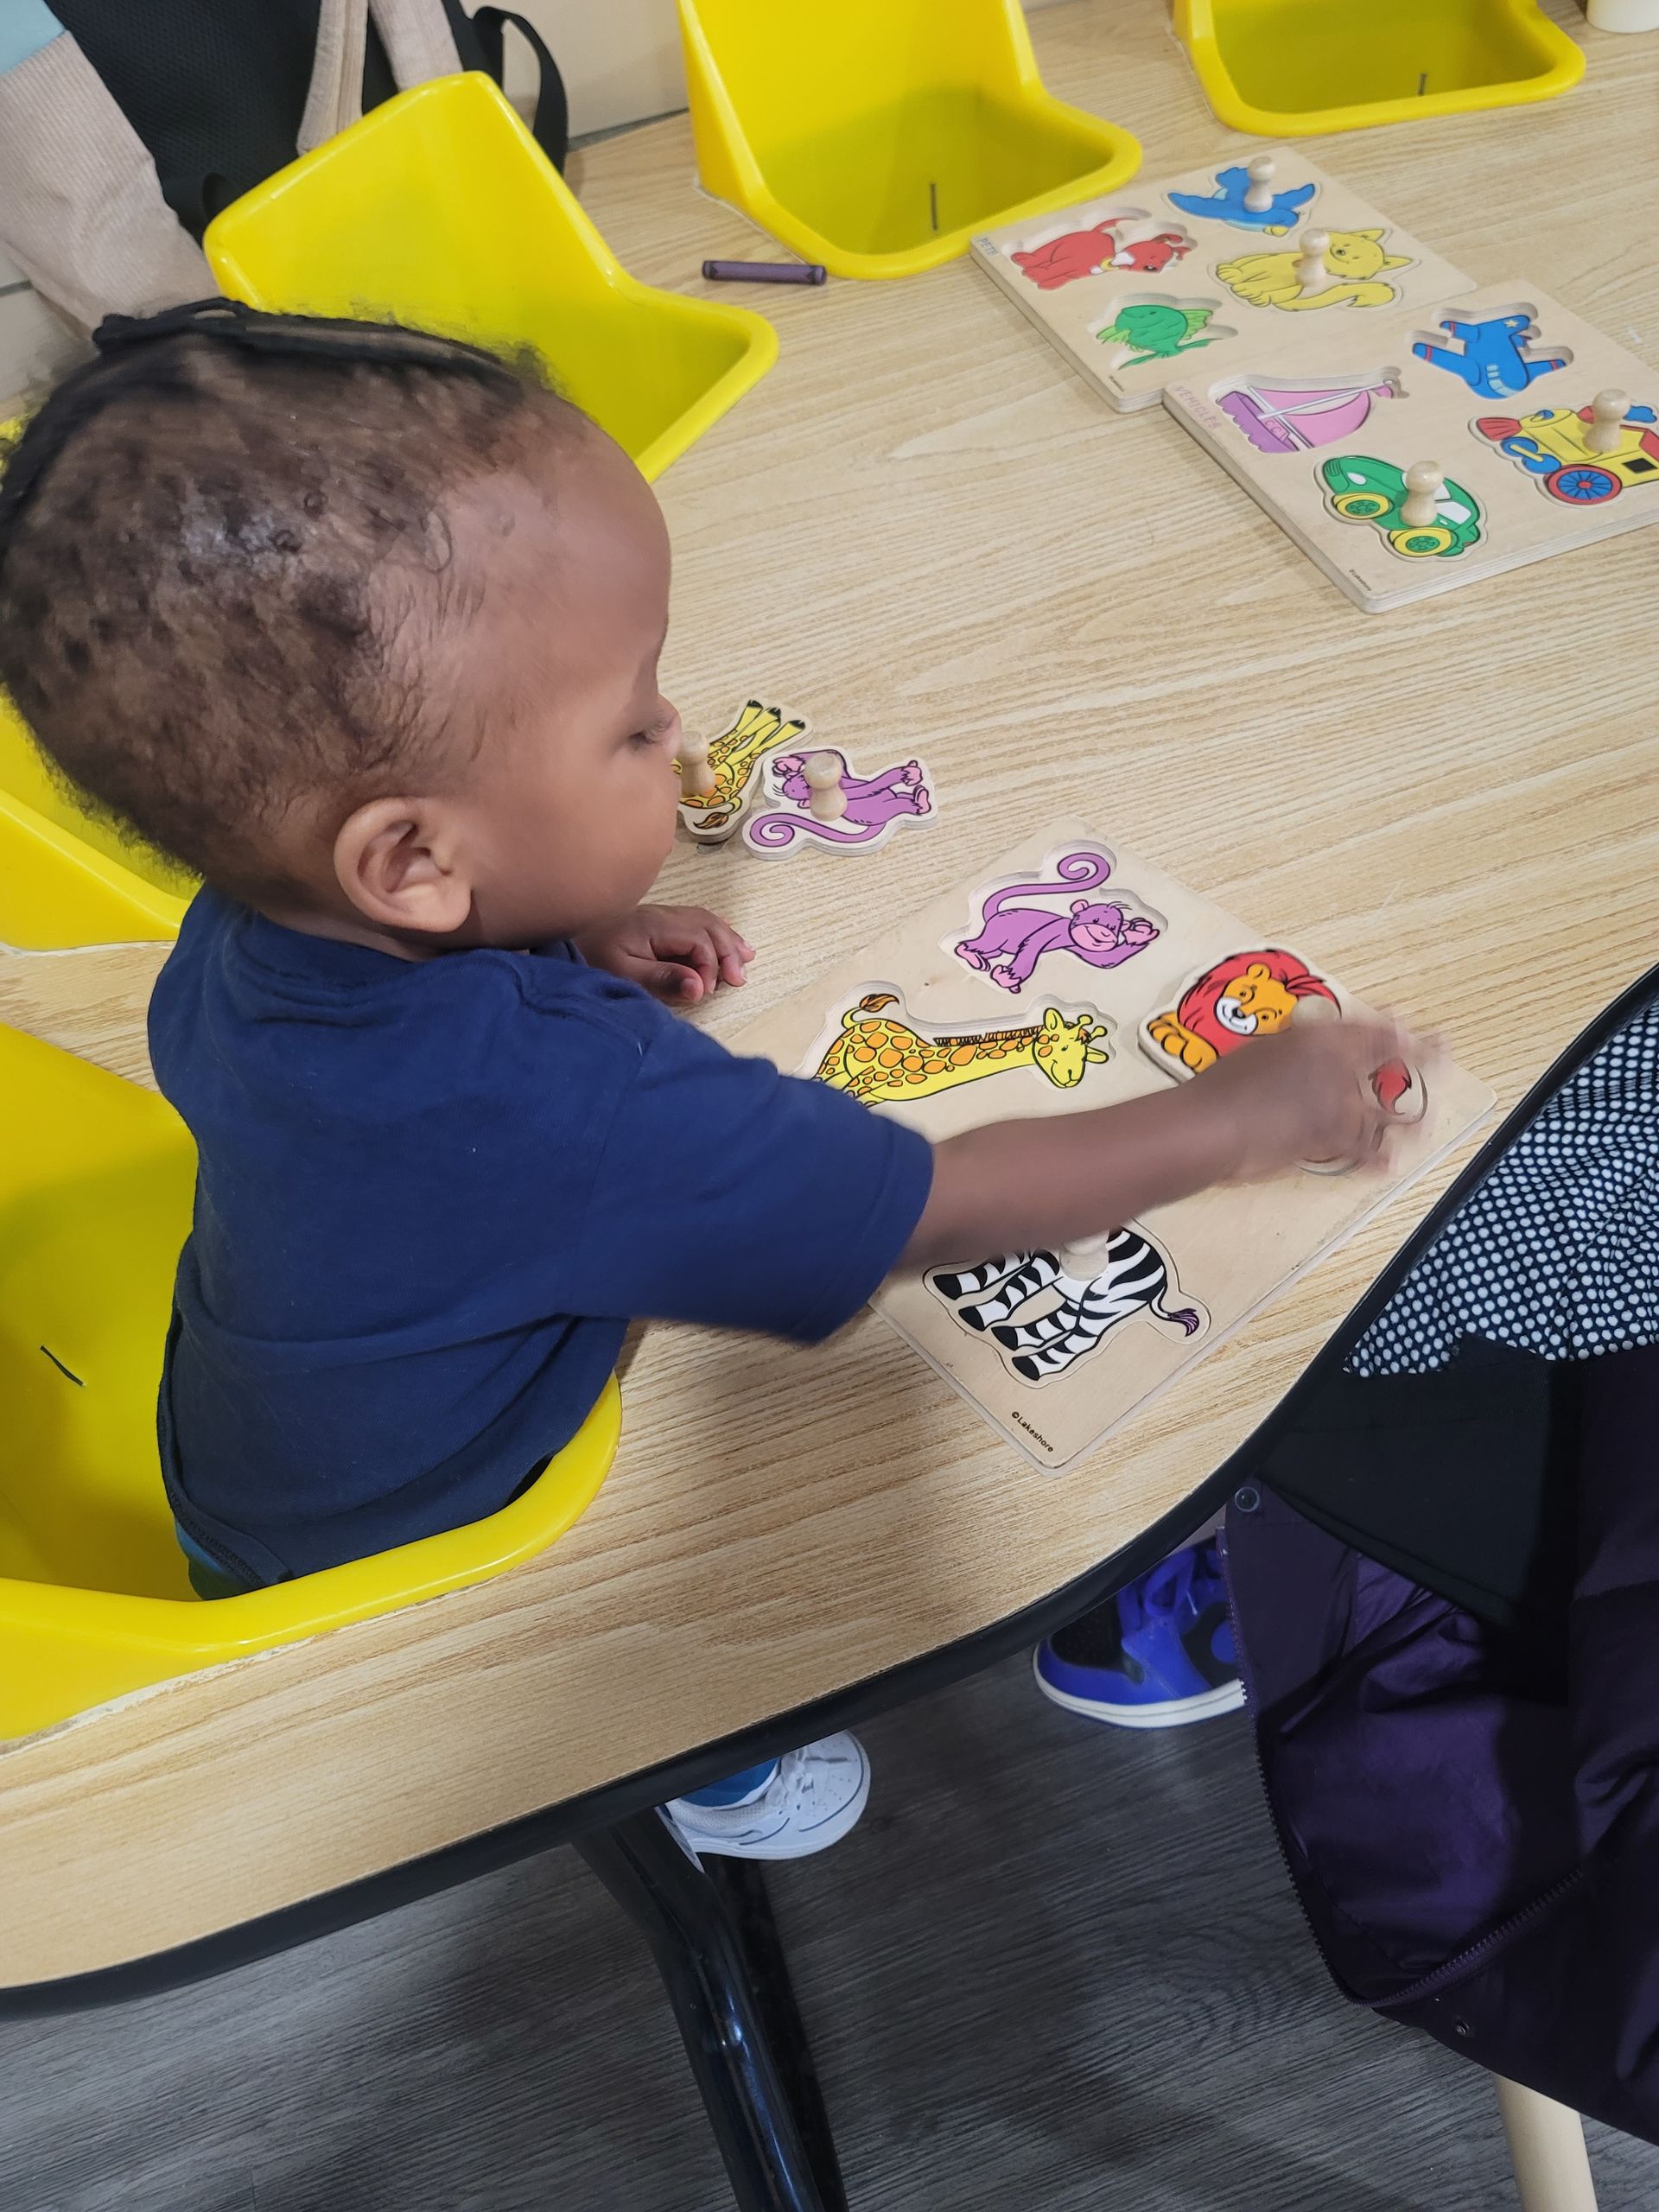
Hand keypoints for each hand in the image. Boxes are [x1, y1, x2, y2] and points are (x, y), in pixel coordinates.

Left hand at [575, 905, 753, 1004]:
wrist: (561, 940)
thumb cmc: (590, 959)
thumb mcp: (622, 975)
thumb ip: (662, 979)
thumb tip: (701, 986)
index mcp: (655, 926)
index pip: (699, 941)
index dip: (710, 966)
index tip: (707, 991)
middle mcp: (661, 915)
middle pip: (707, 925)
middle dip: (727, 951)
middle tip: (739, 979)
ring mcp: (658, 915)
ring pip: (704, 919)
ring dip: (726, 938)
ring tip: (745, 958)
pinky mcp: (653, 920)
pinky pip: (693, 917)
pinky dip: (715, 926)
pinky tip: (727, 929)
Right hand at [1185, 1017, 1427, 1180]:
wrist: (1212, 1124)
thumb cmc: (1223, 1084)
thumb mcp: (1259, 1049)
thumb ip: (1292, 1046)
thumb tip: (1304, 1041)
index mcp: (1318, 1040)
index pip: (1371, 1030)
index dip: (1397, 1028)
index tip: (1412, 1027)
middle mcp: (1337, 1068)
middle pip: (1391, 1061)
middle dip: (1424, 1058)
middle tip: (1442, 1053)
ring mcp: (1338, 1106)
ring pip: (1385, 1113)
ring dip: (1408, 1118)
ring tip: (1423, 1122)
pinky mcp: (1330, 1141)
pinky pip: (1363, 1153)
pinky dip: (1376, 1161)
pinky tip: (1387, 1164)